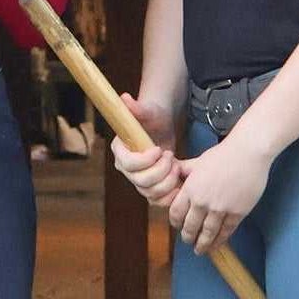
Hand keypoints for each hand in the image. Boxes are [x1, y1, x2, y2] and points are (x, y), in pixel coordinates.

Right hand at [111, 93, 184, 207]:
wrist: (161, 125)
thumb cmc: (153, 115)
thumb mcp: (148, 110)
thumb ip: (137, 107)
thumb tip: (124, 98)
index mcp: (120, 150)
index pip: (128, 164)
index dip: (145, 161)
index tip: (159, 148)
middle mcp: (126, 168)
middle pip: (141, 182)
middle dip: (161, 171)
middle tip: (171, 156)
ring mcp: (138, 180)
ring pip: (151, 194)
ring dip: (168, 182)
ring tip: (176, 166)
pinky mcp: (151, 187)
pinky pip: (158, 200)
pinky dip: (171, 195)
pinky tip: (179, 180)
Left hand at [168, 131, 273, 255]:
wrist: (248, 153)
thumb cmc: (224, 154)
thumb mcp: (199, 161)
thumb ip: (185, 170)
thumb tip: (173, 170)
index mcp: (190, 188)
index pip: (176, 213)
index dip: (176, 222)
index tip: (178, 226)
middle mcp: (202, 201)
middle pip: (190, 227)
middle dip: (187, 237)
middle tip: (188, 241)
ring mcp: (220, 209)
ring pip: (207, 233)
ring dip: (202, 244)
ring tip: (200, 250)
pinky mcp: (237, 213)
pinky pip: (226, 231)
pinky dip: (220, 240)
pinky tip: (217, 244)